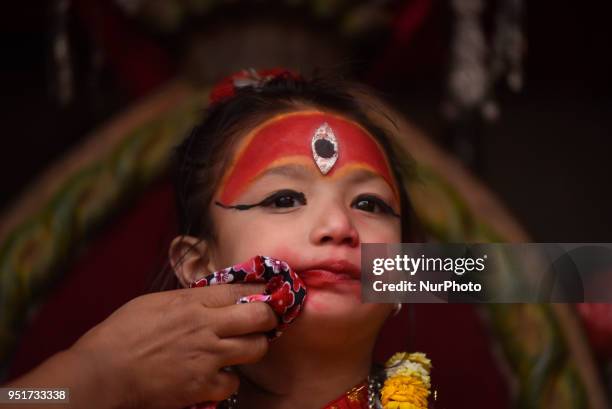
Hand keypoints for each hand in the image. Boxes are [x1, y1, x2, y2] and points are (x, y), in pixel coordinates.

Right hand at [68, 284, 275, 408]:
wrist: (102, 373)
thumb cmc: (121, 333)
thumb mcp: (155, 302)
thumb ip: (189, 299)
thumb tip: (210, 297)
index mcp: (192, 301)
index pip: (241, 288)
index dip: (259, 289)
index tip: (266, 292)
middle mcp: (206, 326)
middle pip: (260, 316)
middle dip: (268, 317)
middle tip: (264, 321)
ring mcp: (207, 356)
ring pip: (256, 348)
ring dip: (254, 348)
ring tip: (243, 348)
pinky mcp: (202, 385)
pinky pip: (234, 381)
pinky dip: (229, 379)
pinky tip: (217, 375)